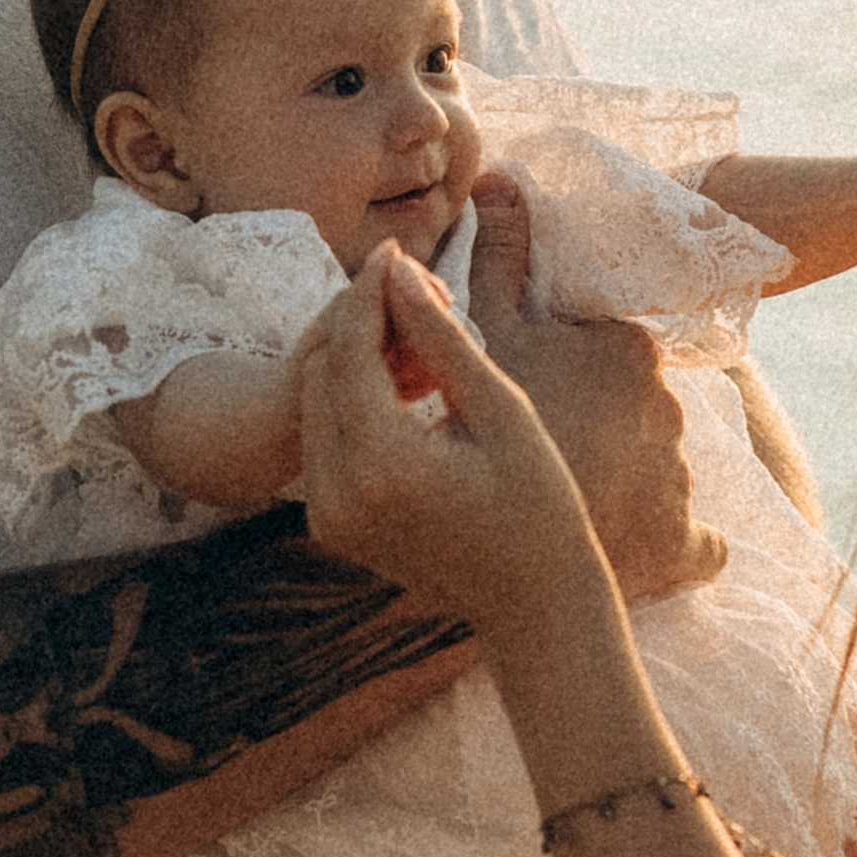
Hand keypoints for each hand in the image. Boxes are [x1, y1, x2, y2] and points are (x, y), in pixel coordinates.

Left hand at [298, 240, 621, 632]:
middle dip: (361, 323)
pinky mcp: (329, 526)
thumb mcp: (501, 412)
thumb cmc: (540, 506)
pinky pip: (324, 440)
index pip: (350, 349)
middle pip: (323, 371)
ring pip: (316, 402)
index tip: (396, 250)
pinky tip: (406, 391)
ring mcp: (327, 516)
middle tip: (417, 294)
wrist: (534, 606)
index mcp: (383, 465)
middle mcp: (338, 494)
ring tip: (417, 341)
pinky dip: (353, 405)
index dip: (369, 291)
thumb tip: (398, 270)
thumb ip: (441, 339)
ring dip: (355, 362)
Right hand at [466, 174, 723, 604]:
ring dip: (630, 485)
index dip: (568, 375)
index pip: (607, 352)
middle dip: (604, 426)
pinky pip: (699, 543)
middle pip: (635, 409)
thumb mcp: (490, 333)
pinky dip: (678, 544)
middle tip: (554, 453)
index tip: (539, 400)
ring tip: (578, 505)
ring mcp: (684, 476)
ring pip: (659, 470)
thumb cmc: (503, 427)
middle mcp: (673, 405)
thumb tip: (503, 178)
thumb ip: (502, 258)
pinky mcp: (688, 544)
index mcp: (631, 349)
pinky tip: (645, 546)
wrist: (517, 544)